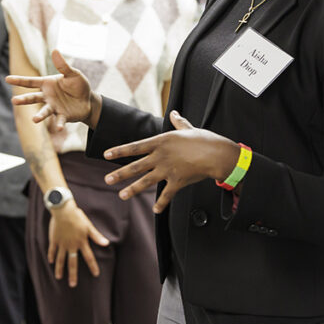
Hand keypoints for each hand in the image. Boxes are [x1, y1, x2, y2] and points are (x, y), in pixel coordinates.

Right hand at [6, 50, 97, 130]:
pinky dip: (59, 124)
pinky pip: (60, 120)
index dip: (19, 80)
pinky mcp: (63, 116)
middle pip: (33, 98)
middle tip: (14, 101)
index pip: (31, 82)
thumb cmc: (78, 86)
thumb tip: (54, 51)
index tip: (7, 79)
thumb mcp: (73, 74)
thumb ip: (63, 66)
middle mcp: (47, 96)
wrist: (88, 101)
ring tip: (34, 120)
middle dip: (24, 100)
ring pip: (44, 111)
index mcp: (47, 84)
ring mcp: (54, 107)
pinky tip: (59, 128)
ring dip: (40, 116)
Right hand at [48, 201, 109, 286]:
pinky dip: (51, 256)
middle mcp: (71, 245)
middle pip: (72, 263)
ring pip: (61, 259)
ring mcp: (62, 243)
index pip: (89, 257)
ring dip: (60, 269)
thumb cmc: (77, 216)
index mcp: (81, 242)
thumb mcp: (89, 226)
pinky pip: (52, 250)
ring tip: (59, 277)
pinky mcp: (54, 240)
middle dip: (73, 274)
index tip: (96, 274)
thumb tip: (107, 244)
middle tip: (73, 285)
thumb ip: (96, 236)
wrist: (63, 210)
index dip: (93, 266)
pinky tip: (51, 262)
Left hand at [103, 111, 239, 212]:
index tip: (106, 154)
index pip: (135, 146)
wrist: (217, 155)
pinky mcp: (177, 181)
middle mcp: (160, 156)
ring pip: (146, 181)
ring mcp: (168, 170)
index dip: (120, 150)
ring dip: (132, 189)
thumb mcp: (188, 128)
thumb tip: (173, 113)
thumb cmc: (204, 140)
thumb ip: (178, 122)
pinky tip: (155, 210)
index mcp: (161, 142)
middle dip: (120, 173)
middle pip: (136, 166)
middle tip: (107, 179)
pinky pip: (167, 195)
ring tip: (121, 195)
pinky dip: (161, 203)